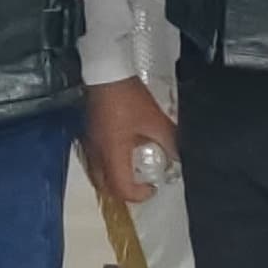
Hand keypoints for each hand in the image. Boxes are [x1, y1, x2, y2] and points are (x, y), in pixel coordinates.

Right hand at [82, 77, 178, 206]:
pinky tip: (121, 151)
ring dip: (113, 178)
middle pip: (104, 186)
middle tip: (139, 185)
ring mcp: (90, 142)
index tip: (152, 187)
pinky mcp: (88, 131)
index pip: (121, 187)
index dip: (138, 195)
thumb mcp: (154, 120)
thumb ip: (169, 140)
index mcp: (112, 153)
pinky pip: (95, 158)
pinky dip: (108, 164)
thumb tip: (179, 156)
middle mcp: (97, 152)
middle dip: (122, 192)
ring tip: (131, 171)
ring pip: (96, 173)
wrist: (105, 72)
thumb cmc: (127, 97)